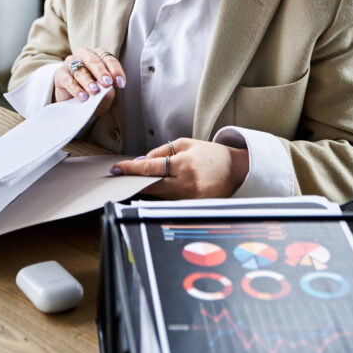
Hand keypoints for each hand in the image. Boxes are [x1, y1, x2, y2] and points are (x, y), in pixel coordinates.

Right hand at [53, 48, 124, 114]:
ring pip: (80, 70)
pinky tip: (83, 96)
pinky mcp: (60, 74)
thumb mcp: (103, 97)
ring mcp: (71, 63)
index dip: (115, 70)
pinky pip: (67, 79)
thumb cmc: (91, 95)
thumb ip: (107, 93)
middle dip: (101, 71)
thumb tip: (108, 90)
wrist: (71, 104)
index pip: (108, 59)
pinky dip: (76, 88)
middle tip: (107, 83)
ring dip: (88, 80)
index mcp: (98, 57)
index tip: (120, 83)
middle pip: (92, 60)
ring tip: (94, 91)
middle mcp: (84, 56)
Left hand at [110, 138, 248, 198]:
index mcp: (184, 164)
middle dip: (135, 181)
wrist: (237, 171)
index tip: (116, 169)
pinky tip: (157, 188)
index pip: (150, 169)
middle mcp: (187, 184)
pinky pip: (170, 202)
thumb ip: (162, 151)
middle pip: (151, 186)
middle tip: (121, 176)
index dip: (130, 169)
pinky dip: (161, 195)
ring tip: (140, 179)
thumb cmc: (211, 155)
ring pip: (159, 196)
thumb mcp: (186, 144)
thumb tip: (142, 162)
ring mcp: (190, 199)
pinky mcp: (193, 207)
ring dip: (148, 188)